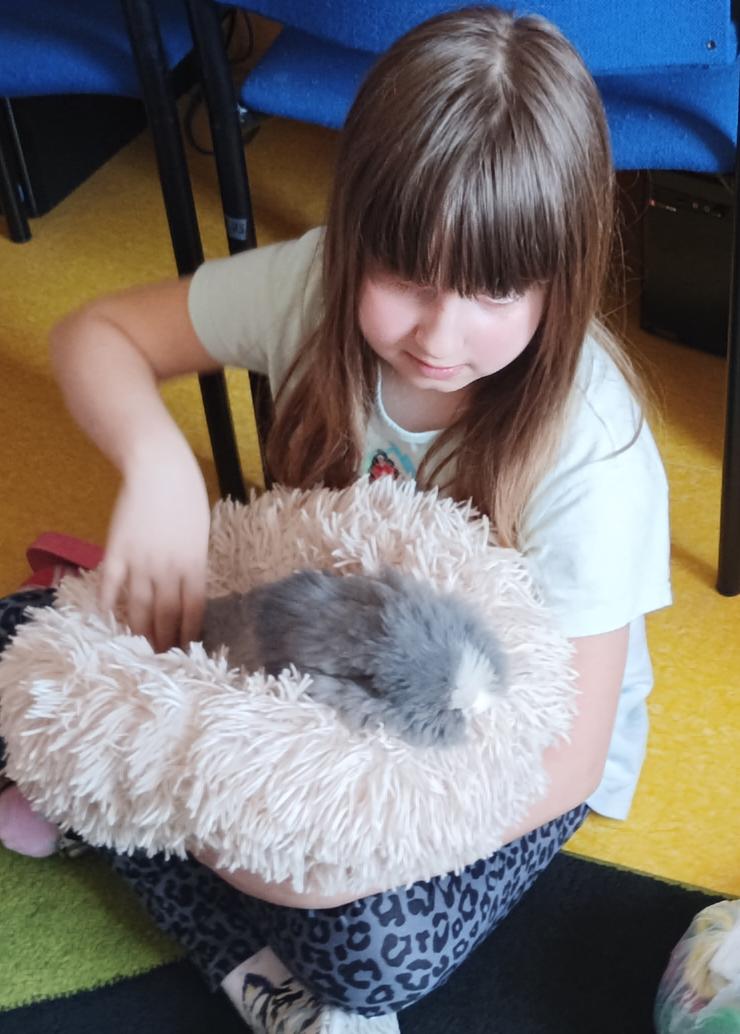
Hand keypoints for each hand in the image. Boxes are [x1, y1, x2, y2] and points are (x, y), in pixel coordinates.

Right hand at [99, 439, 210, 652]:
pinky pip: (110, 586)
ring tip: (138, 652)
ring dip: (139, 633)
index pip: (193, 611)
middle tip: (161, 663)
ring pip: (139, 607)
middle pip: (166, 615)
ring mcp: (141, 562)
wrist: (161, 469)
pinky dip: (108, 606)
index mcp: (195, 565)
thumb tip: (189, 589)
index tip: (187, 653)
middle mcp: (169, 569)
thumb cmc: (188, 496)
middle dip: (164, 642)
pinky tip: (106, 623)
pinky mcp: (117, 551)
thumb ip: (193, 563)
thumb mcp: (201, 534)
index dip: (189, 634)